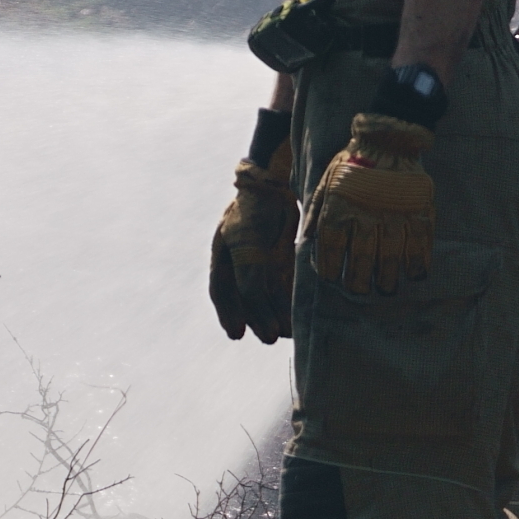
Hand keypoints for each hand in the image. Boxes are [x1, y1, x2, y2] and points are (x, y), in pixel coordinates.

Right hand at [210, 149, 296, 342]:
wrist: (280, 180)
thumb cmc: (257, 207)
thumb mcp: (247, 239)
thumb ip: (248, 272)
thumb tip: (251, 304)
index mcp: (224, 254)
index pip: (222, 291)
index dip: (228, 313)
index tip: (236, 335)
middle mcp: (241, 262)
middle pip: (245, 298)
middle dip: (256, 319)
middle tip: (269, 338)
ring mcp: (263, 261)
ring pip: (266, 296)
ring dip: (274, 315)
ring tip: (286, 333)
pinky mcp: (283, 260)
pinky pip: (284, 287)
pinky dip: (288, 303)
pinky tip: (297, 317)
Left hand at [304, 115, 437, 294]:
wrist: (387, 138)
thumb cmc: (351, 164)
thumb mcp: (325, 182)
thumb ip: (315, 212)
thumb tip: (306, 241)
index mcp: (339, 207)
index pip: (332, 248)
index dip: (331, 268)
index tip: (332, 279)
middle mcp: (366, 214)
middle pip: (362, 259)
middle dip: (359, 280)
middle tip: (359, 290)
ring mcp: (395, 214)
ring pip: (391, 257)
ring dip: (388, 277)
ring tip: (385, 288)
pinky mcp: (419, 210)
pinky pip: (420, 244)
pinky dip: (418, 262)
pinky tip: (414, 274)